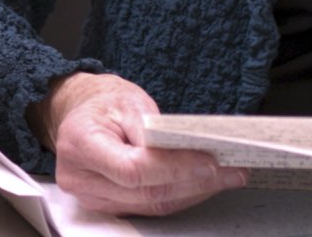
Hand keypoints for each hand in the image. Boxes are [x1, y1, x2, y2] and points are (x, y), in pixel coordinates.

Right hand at [34, 72, 246, 216]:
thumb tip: (190, 153)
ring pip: (152, 205)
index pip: (133, 169)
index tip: (209, 162)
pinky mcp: (108, 207)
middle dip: (194, 182)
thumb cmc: (104, 105)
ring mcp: (92, 198)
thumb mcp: (127, 102)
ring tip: (227, 177)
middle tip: (231, 171)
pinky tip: (204, 185)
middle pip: (146, 192)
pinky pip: (150, 208)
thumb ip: (152, 130)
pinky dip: (180, 197)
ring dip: (194, 193)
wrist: (81, 117)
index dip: (174, 168)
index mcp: (80, 144)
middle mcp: (80, 179)